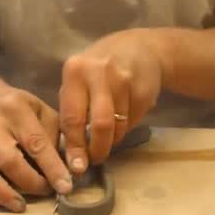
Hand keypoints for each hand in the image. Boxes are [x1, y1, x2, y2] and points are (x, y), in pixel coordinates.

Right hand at [0, 80, 74, 211]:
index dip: (52, 168)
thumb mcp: (43, 111)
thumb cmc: (20, 109)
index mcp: (15, 108)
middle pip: (8, 160)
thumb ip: (57, 138)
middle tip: (45, 192)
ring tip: (20, 206)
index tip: (66, 187)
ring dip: (2, 194)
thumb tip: (72, 170)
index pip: (36, 143)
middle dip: (30, 183)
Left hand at [58, 29, 168, 173]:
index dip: (74, 146)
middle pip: (99, 125)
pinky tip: (124, 117)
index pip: (72, 117)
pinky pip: (133, 121)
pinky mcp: (144, 89)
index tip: (76, 166)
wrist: (140, 48)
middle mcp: (99, 72)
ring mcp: (124, 79)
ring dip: (113, 139)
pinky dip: (126, 127)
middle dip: (98, 149)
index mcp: (75, 71)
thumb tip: (70, 150)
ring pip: (118, 126)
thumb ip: (72, 107)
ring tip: (109, 136)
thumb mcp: (79, 78)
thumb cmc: (100, 68)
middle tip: (96, 158)